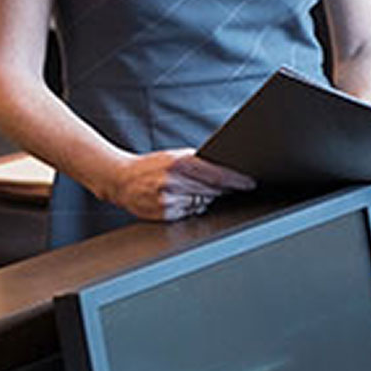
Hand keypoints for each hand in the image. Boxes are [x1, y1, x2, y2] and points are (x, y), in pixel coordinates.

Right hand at [103, 149, 255, 220]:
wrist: (121, 180)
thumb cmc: (151, 165)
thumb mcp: (175, 156)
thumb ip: (198, 161)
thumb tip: (225, 167)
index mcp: (180, 164)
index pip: (217, 174)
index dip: (236, 180)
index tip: (250, 183)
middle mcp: (175, 182)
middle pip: (213, 190)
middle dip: (224, 189)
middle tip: (230, 186)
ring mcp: (169, 200)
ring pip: (203, 202)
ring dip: (206, 198)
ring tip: (192, 189)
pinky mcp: (165, 214)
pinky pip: (190, 212)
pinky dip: (192, 206)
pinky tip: (182, 199)